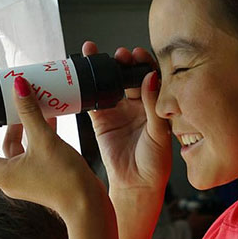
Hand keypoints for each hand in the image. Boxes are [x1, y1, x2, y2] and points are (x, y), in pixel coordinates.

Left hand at [0, 75, 102, 220]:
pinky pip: (28, 149)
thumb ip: (30, 112)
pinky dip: (32, 133)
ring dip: (15, 124)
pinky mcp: (38, 174)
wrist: (88, 207)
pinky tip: (46, 115)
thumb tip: (17, 85)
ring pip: (9, 145)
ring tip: (25, 103)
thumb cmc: (65, 180)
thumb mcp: (46, 141)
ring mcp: (22, 176)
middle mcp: (6, 176)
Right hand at [81, 41, 171, 195]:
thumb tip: (151, 77)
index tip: (138, 54)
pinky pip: (92, 99)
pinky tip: (79, 73)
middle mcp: (137, 104)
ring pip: (109, 83)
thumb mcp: (159, 133)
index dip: (143, 63)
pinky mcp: (101, 120)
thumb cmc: (155, 163)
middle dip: (122, 62)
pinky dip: (85, 86)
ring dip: (102, 68)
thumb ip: (154, 105)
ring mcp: (118, 110)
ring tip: (94, 53)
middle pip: (127, 75)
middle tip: (119, 55)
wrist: (136, 185)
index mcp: (155, 104)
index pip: (149, 76)